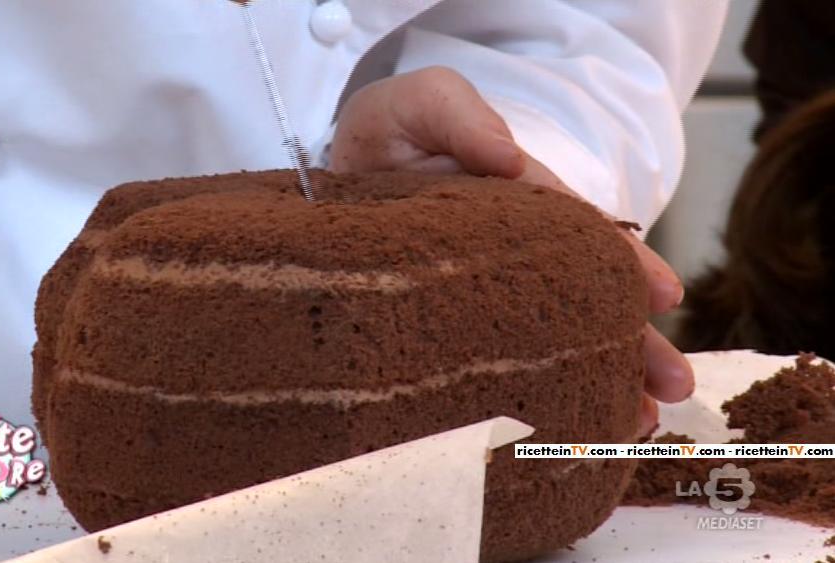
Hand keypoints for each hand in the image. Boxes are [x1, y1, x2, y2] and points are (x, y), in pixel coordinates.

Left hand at [330, 66, 691, 436]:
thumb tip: (509, 157)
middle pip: (580, 297)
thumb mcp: (422, 103)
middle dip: (630, 339)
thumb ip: (460, 114)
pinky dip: (537, 394)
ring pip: (550, 338)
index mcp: (517, 200)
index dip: (620, 263)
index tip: (663, 294)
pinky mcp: (453, 324)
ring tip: (640, 421)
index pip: (576, 233)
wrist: (339, 173)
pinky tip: (569, 429)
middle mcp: (513, 253)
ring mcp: (485, 292)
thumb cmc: (393, 132)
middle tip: (675, 383)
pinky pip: (500, 362)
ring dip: (597, 378)